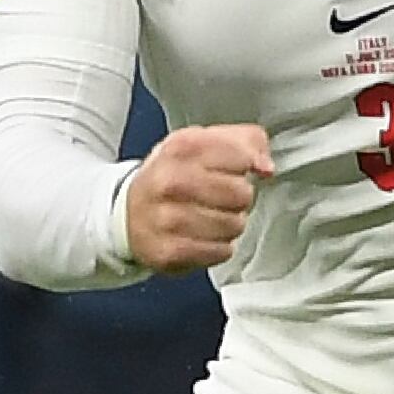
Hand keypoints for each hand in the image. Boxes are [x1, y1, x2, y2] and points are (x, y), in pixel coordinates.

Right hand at [123, 123, 273, 270]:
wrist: (127, 214)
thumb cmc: (172, 177)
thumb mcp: (202, 143)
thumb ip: (245, 141)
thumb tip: (265, 167)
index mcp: (181, 147)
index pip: (242, 156)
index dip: (245, 165)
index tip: (234, 169)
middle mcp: (171, 181)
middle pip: (242, 194)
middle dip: (238, 198)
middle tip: (219, 198)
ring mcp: (168, 218)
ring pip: (234, 225)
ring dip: (229, 224)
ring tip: (209, 217)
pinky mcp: (170, 251)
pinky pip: (221, 252)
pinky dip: (218, 247)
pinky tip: (201, 237)